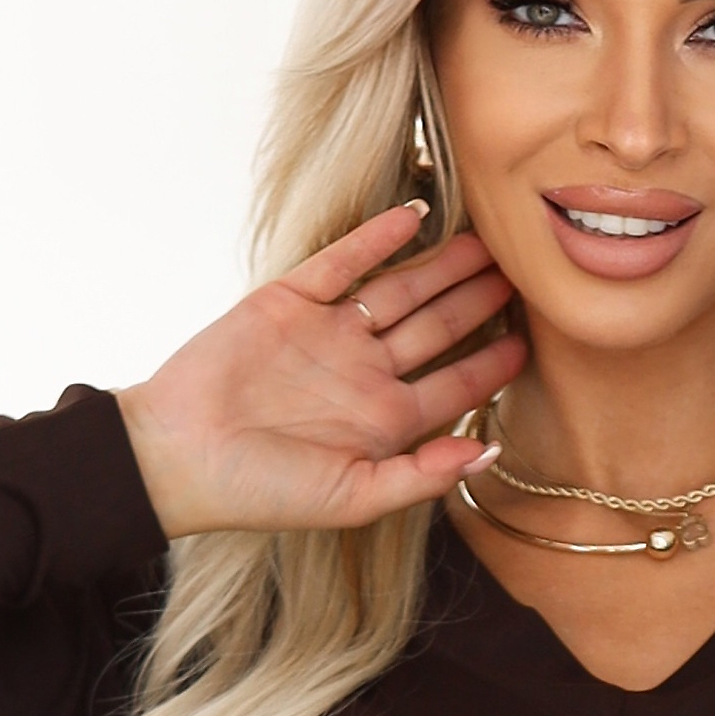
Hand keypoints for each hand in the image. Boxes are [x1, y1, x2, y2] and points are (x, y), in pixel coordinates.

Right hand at [115, 205, 526, 541]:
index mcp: (384, 422)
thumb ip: (425, 476)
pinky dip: (378, 237)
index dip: (495, 364)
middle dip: (480, 300)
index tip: (535, 339)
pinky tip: (415, 216)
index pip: (455, 385)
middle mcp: (364, 372)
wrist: (179, 457)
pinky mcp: (290, 299)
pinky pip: (344, 262)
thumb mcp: (354, 500)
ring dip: (443, 265)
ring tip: (487, 238)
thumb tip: (493, 453)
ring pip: (400, 290)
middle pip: (437, 327)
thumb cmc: (263, 492)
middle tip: (525, 269)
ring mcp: (329, 333)